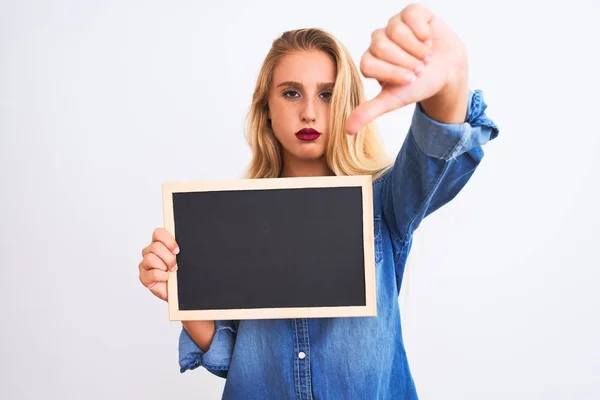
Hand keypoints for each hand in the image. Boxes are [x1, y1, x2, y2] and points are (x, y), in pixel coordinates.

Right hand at [138, 228, 178, 300]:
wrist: (179, 291)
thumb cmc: (180, 274)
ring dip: (164, 266)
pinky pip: (152, 273)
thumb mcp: (183, 259)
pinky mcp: (143, 277)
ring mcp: (145, 264)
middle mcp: (150, 252)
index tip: (177, 250)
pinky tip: (166, 278)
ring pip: (151, 258)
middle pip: (155, 247)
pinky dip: (162, 276)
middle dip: (169, 257)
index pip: (158, 233)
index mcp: (159, 244)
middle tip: (175, 265)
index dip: (168, 240)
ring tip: (171, 272)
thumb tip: (186, 243)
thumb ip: (179, 249)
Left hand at [345, 3, 467, 133]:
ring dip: (416, 48)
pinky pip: (410, 14)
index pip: (368, 64)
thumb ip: (369, 111)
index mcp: (370, 61)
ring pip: (395, 30)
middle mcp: (379, 41)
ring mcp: (394, 25)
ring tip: (425, 55)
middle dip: (405, 61)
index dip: (391, 73)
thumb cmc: (419, 85)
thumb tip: (347, 130)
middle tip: (419, 69)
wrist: (448, 72)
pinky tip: (428, 39)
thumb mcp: (393, 100)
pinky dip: (423, 31)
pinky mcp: (411, 13)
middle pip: (380, 46)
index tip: (409, 80)